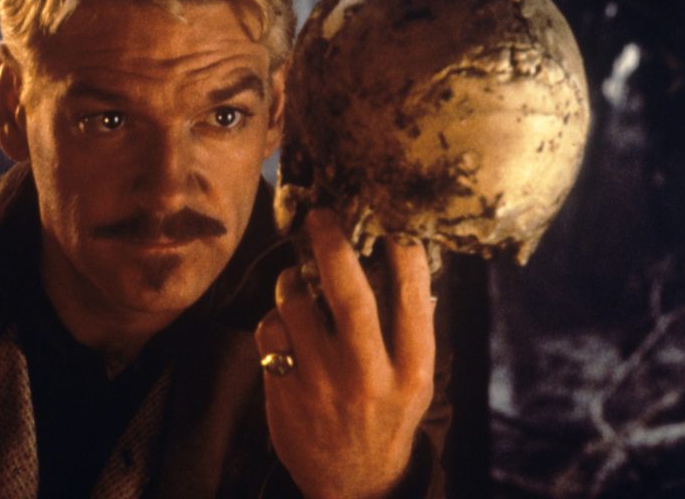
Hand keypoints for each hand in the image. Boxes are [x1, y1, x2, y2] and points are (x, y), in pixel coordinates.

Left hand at [255, 209, 435, 498]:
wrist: (352, 484)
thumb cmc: (387, 416)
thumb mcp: (415, 379)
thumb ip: (413, 325)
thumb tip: (409, 255)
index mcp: (412, 368)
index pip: (411, 296)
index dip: (401, 248)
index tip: (388, 213)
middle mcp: (370, 375)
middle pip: (350, 295)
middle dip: (333, 245)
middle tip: (320, 215)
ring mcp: (323, 385)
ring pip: (296, 306)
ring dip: (290, 280)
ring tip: (295, 279)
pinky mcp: (285, 392)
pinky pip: (269, 331)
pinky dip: (273, 316)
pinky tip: (284, 324)